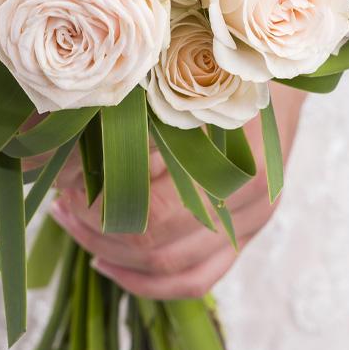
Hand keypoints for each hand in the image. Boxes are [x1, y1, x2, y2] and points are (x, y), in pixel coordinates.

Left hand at [48, 82, 304, 299]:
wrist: (286, 71)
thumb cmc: (231, 66)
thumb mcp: (182, 81)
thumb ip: (135, 114)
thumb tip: (62, 137)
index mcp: (236, 166)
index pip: (153, 216)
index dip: (102, 210)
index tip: (67, 188)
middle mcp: (249, 205)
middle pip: (158, 249)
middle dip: (99, 232)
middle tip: (62, 206)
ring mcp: (252, 223)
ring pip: (172, 271)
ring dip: (114, 256)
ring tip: (76, 225)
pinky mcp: (247, 233)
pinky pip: (197, 278)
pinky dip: (149, 283)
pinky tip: (109, 263)